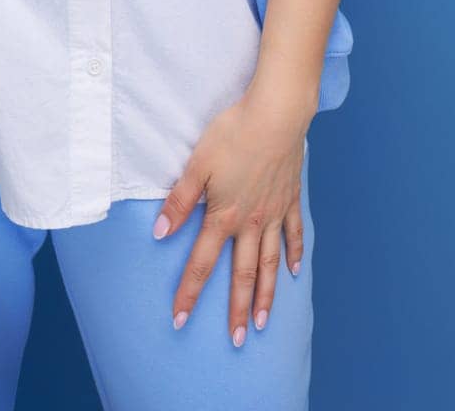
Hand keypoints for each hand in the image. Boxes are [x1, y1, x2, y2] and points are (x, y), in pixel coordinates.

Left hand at [151, 83, 309, 348]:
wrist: (276, 115)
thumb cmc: (233, 134)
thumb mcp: (198, 164)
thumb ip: (180, 201)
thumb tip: (159, 233)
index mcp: (224, 215)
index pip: (201, 263)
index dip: (189, 292)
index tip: (180, 320)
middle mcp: (251, 222)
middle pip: (241, 274)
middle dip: (235, 310)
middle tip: (235, 341)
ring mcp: (275, 213)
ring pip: (270, 262)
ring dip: (266, 295)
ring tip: (262, 323)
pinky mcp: (291, 199)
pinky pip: (294, 234)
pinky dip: (294, 254)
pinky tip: (293, 272)